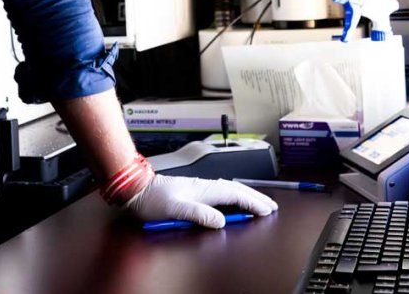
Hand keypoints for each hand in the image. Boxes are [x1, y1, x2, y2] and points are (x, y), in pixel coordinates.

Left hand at [124, 174, 278, 228]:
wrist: (137, 189)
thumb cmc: (153, 199)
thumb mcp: (175, 209)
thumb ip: (198, 214)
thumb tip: (221, 221)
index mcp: (204, 190)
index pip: (236, 195)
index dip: (253, 203)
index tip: (267, 210)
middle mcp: (205, 186)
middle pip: (237, 190)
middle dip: (255, 198)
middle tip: (271, 206)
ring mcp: (200, 187)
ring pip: (230, 189)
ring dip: (246, 196)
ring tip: (258, 202)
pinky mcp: (195, 190)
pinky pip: (222, 192)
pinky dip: (234, 196)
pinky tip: (233, 200)